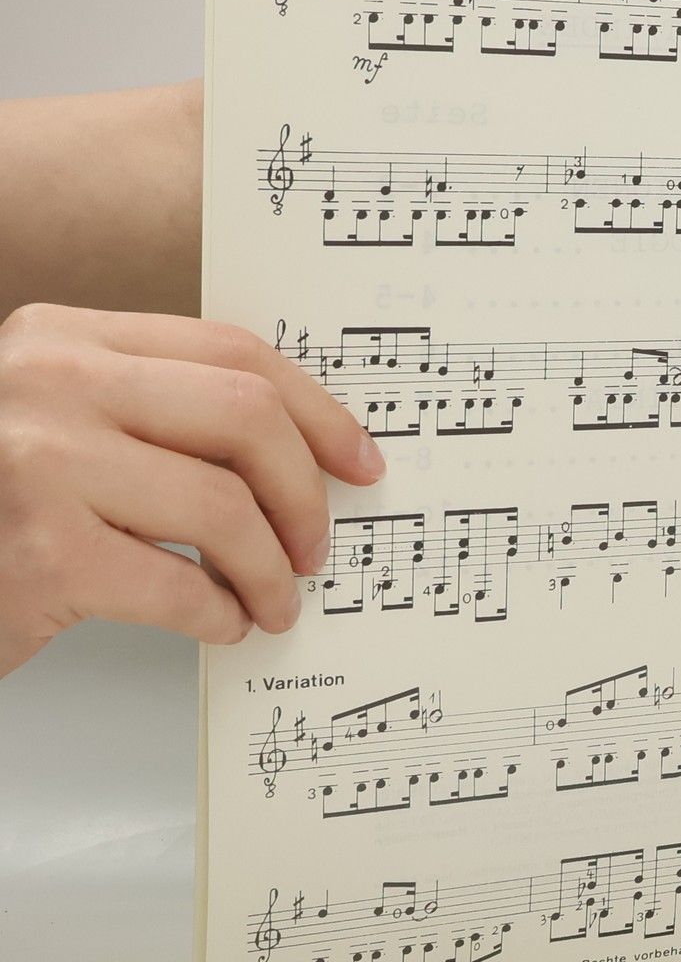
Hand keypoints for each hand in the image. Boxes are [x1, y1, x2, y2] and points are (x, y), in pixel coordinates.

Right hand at [0, 305, 383, 678]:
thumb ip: (155, 414)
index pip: (233, 353)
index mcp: (63, 338)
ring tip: (275, 599)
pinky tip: (220, 624)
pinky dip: (220, 615)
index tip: (359, 461)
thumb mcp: (59, 426)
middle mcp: (48, 384)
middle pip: (247, 419)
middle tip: (315, 546)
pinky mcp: (41, 555)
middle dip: (304, 493)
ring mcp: (39, 464)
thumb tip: (304, 450)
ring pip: (226, 509)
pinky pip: (182, 586)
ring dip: (272, 570)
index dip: (318, 411)